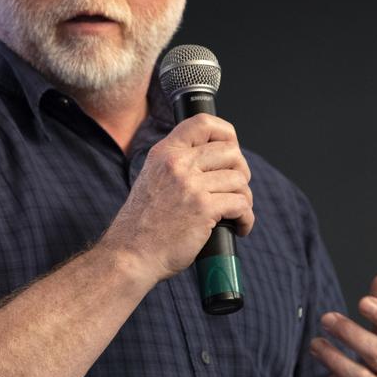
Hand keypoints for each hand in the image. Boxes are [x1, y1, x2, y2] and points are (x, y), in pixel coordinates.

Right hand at [99, 114, 253, 282]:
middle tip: (236, 189)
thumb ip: (176, 165)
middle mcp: (177, 164)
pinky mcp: (203, 209)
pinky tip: (239, 227)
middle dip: (241, 171)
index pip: (202, 123)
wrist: (131, 254)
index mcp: (164, 153)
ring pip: (239, 180)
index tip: (232, 149)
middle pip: (230, 152)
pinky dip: (246, 218)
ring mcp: (191, 185)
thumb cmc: (142, 224)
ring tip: (236, 213)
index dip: (226, 132)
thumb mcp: (152, 179)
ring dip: (245, 198)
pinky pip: (241, 205)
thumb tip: (211, 159)